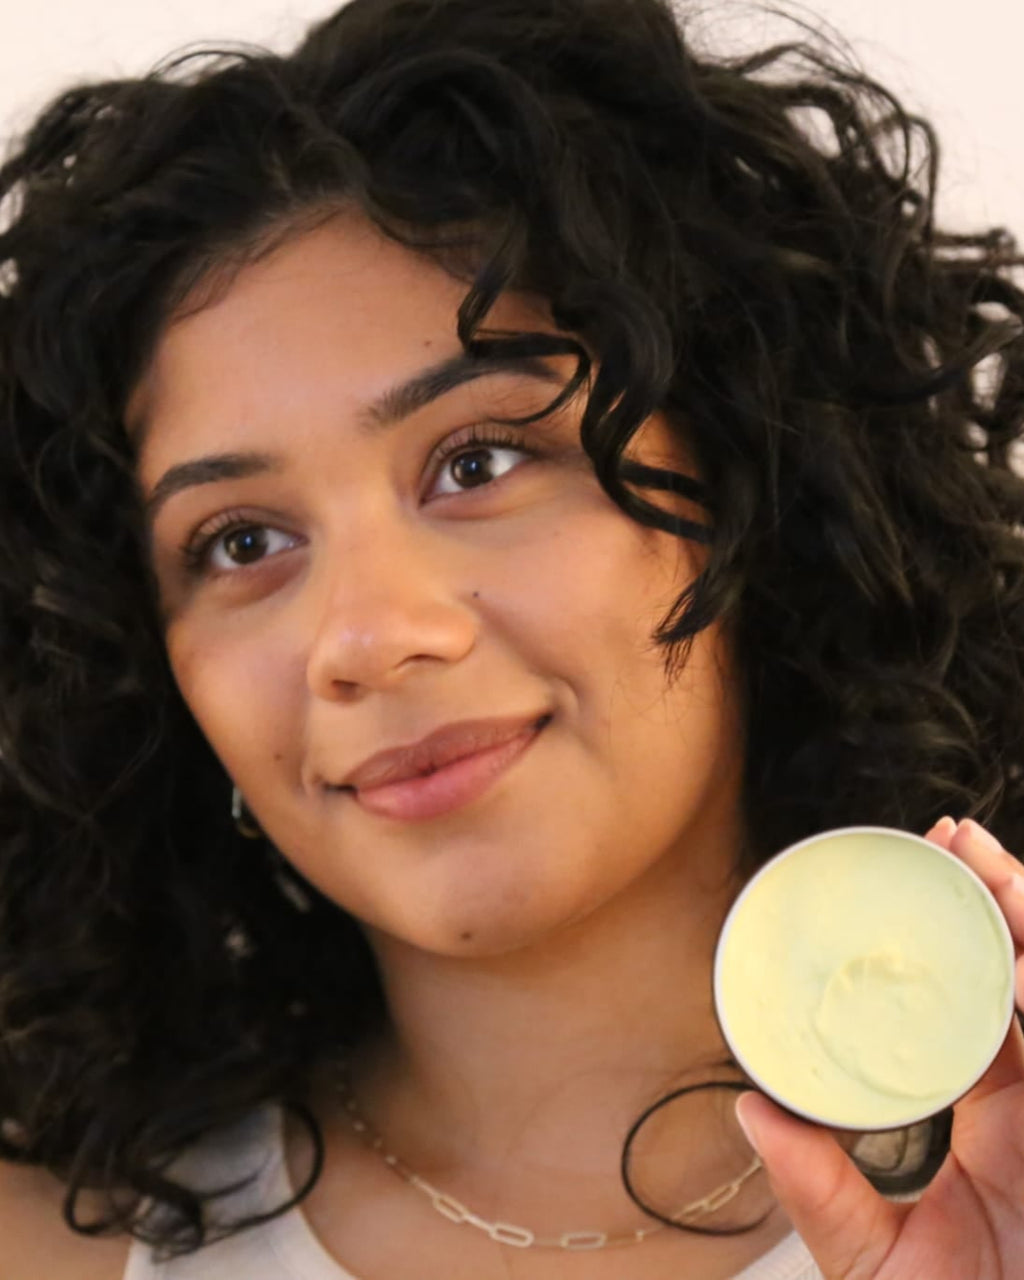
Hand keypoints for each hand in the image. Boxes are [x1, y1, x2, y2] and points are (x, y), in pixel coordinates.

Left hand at [735, 817, 1023, 1279]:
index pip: (977, 1007)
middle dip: (1002, 904)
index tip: (919, 880)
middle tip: (957, 840)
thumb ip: (820, 1188)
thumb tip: (747, 1109)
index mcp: (995, 1120)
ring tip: (989, 871)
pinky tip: (1021, 968)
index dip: (958, 942)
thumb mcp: (876, 1262)